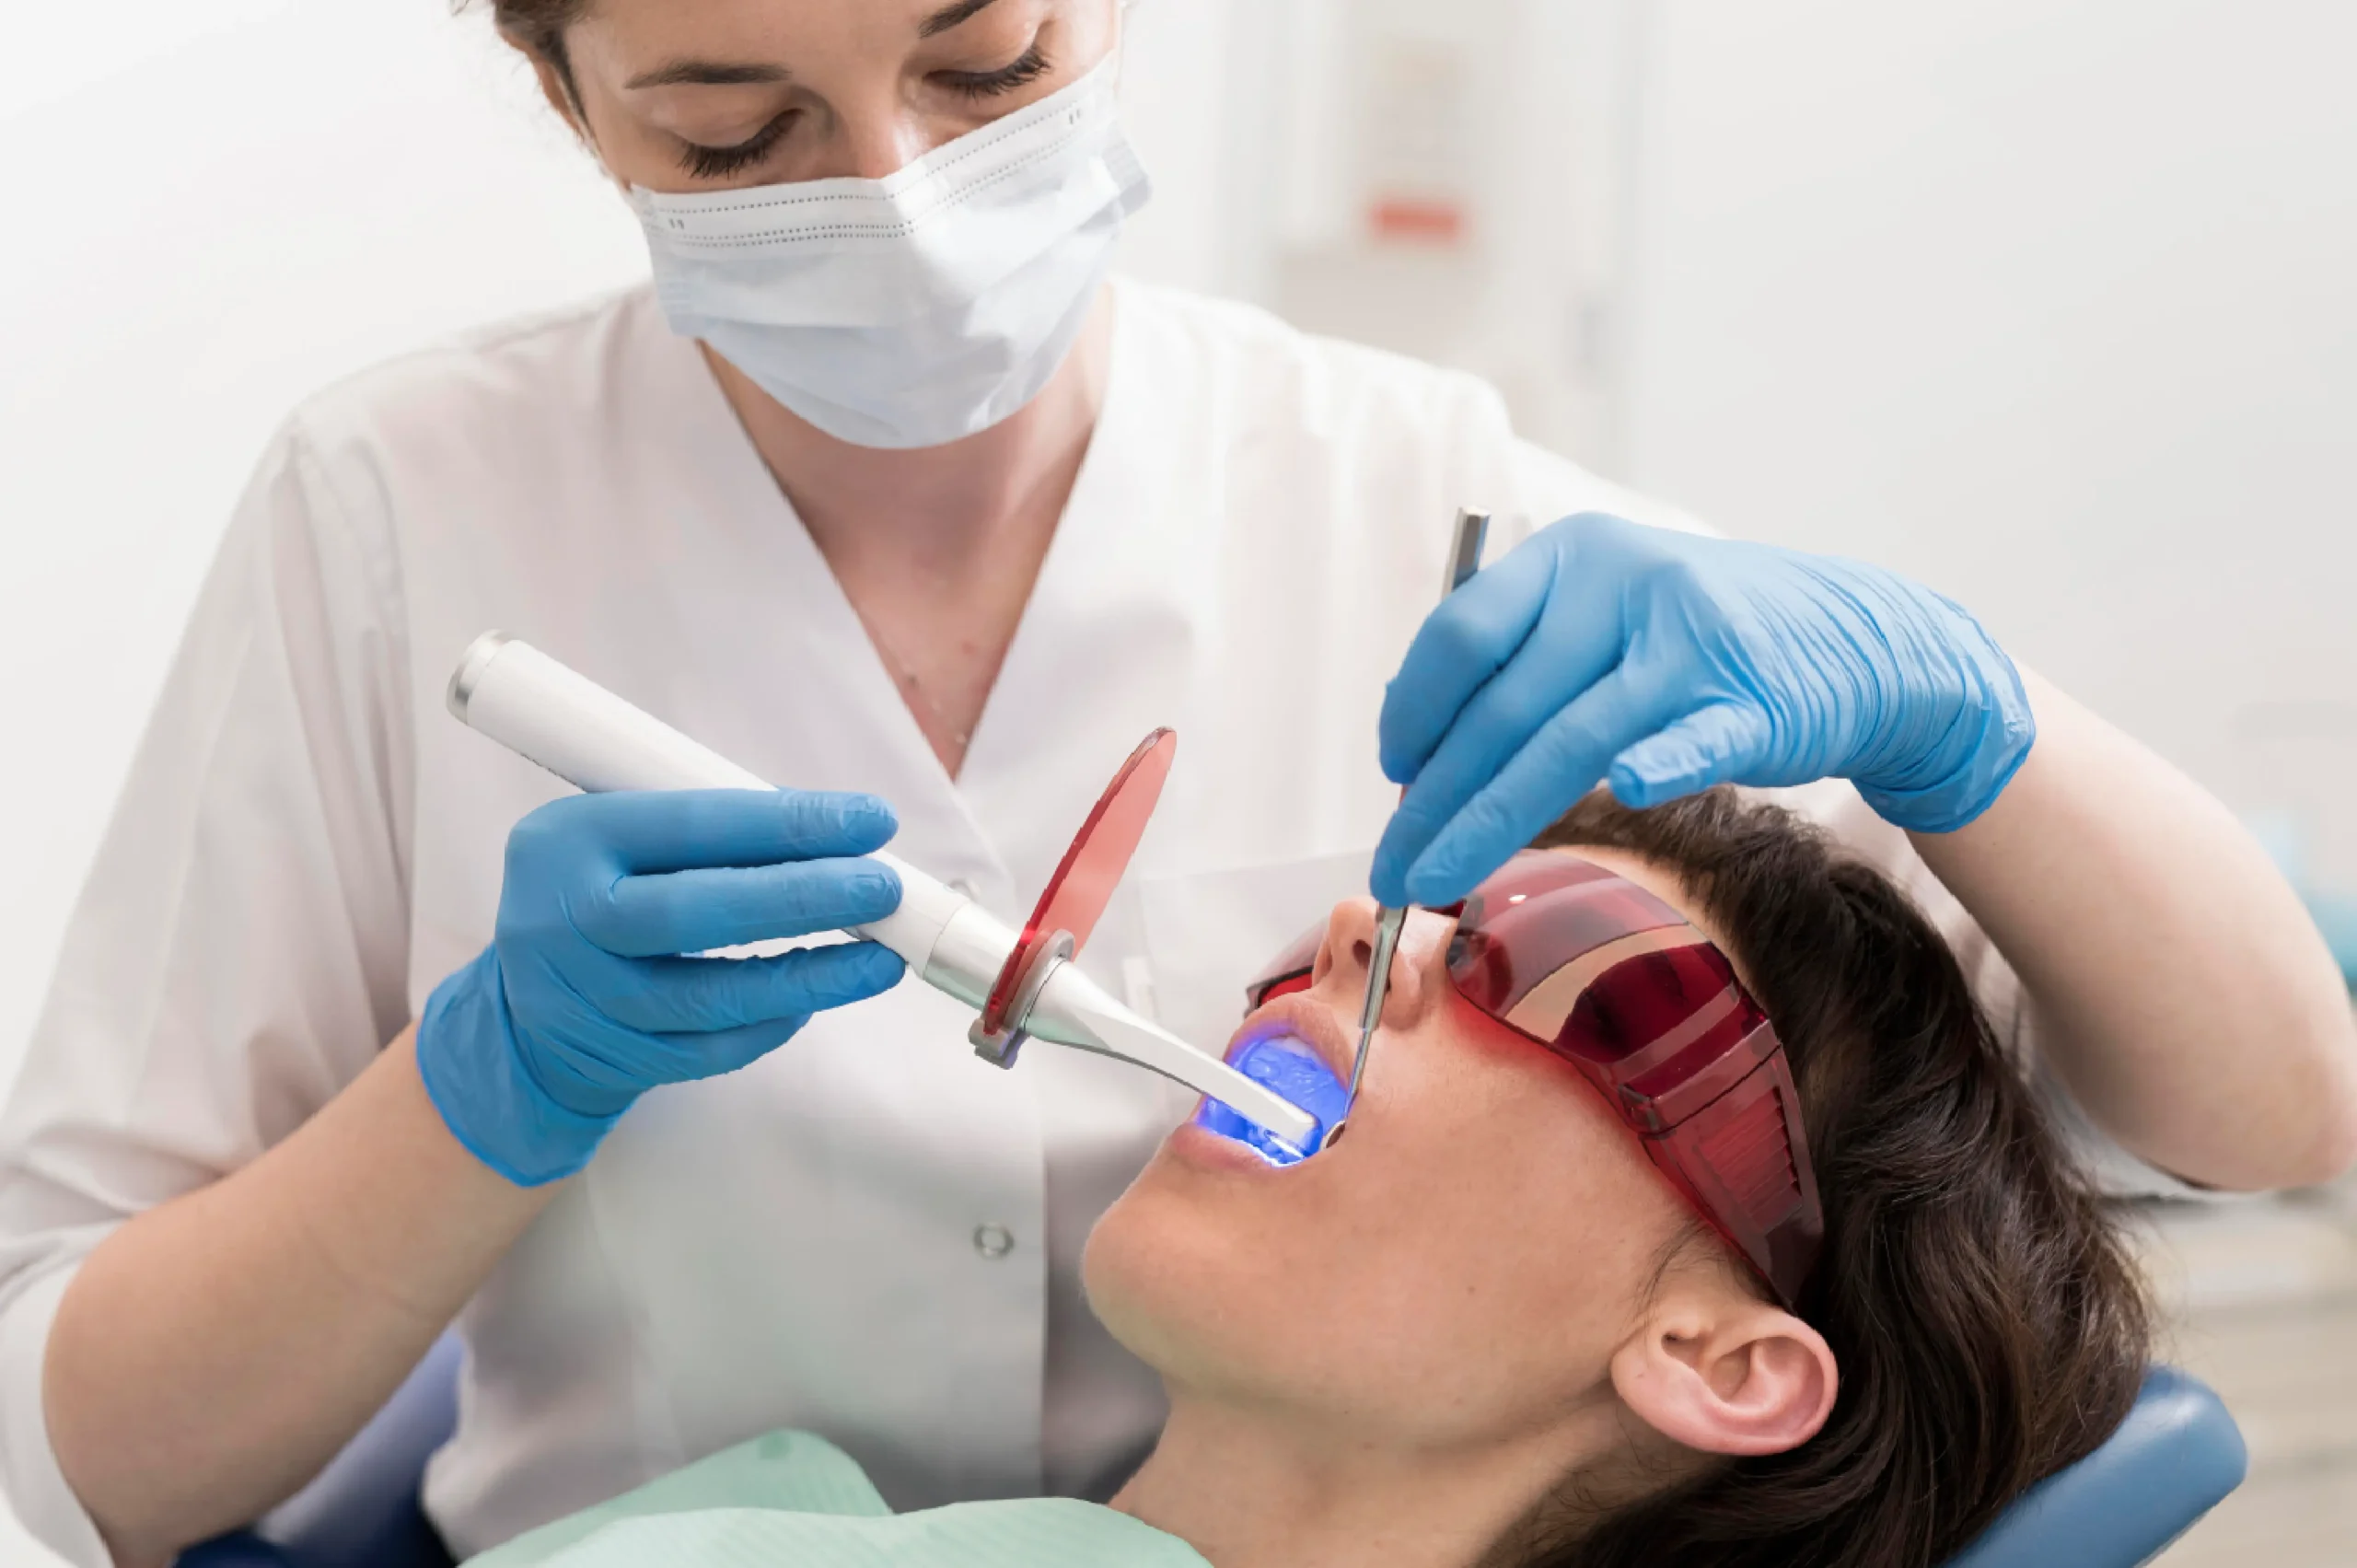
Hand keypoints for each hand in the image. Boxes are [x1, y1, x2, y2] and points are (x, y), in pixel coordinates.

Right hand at [418, 790, 906, 1184]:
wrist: (524, 1007)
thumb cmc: (603, 895)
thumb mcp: (624, 838)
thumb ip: (710, 832)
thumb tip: (841, 836)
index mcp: (568, 840)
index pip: (692, 824)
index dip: (789, 823)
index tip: (869, 820)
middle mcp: (564, 920)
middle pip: (696, 914)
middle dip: (803, 898)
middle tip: (882, 889)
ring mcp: (585, 1000)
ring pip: (712, 998)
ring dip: (810, 977)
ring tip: (881, 957)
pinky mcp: (615, 1059)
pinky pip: (712, 1050)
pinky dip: (774, 1023)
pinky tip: (818, 994)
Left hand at [1372, 513, 2033, 906]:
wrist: (1856, 640)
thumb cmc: (1698, 640)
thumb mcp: (1602, 613)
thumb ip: (1517, 664)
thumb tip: (1413, 745)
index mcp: (1572, 557)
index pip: (1463, 634)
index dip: (1413, 712)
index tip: (1393, 775)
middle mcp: (1623, 584)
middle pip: (1504, 706)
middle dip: (1436, 798)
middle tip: (1395, 866)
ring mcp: (1691, 642)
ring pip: (1570, 740)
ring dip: (1492, 819)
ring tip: (1436, 878)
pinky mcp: (1756, 701)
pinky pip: (1695, 739)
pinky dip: (1661, 764)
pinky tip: (1628, 793)